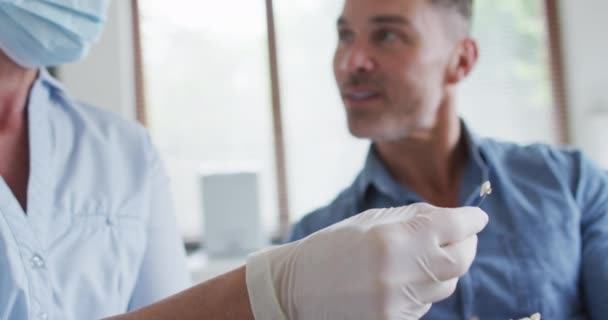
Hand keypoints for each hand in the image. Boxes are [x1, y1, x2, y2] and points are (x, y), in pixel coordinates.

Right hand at [245, 203, 488, 319]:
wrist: (296, 288)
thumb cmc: (331, 247)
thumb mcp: (370, 220)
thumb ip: (414, 218)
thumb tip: (451, 217)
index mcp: (394, 237)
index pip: (454, 226)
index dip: (472, 219)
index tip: (477, 217)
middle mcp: (402, 271)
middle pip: (462, 259)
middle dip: (469, 244)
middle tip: (463, 236)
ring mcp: (399, 302)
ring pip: (447, 284)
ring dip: (446, 267)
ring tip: (427, 255)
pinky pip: (427, 304)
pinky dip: (426, 288)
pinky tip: (407, 278)